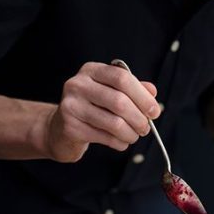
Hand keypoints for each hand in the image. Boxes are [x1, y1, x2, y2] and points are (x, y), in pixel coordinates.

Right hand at [44, 62, 160, 161]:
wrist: (59, 129)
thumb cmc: (92, 108)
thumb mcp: (112, 93)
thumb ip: (133, 90)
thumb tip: (152, 92)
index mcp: (91, 70)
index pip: (122, 78)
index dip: (142, 96)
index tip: (154, 111)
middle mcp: (77, 84)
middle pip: (119, 101)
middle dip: (139, 118)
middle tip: (146, 128)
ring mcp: (71, 106)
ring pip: (114, 122)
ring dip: (131, 133)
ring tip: (134, 136)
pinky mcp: (70, 127)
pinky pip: (105, 137)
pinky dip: (119, 142)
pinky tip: (121, 142)